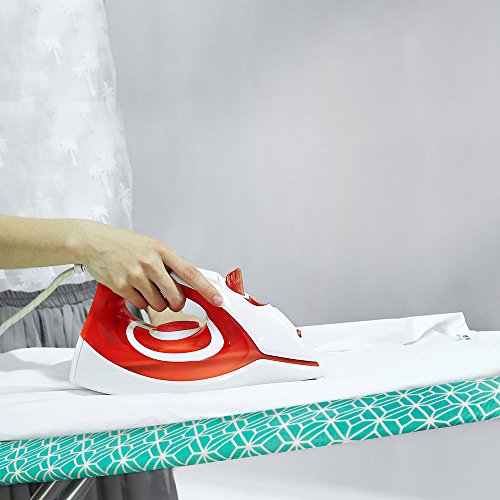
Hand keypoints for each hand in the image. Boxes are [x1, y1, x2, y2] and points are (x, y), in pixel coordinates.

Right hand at [70, 220, 222, 311]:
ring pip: (159, 304)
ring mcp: (135, 275)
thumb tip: (192, 282)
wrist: (94, 242)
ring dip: (156, 301)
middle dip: (176, 302)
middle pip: (176, 296)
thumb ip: (171, 263)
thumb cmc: (125, 244)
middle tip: (170, 296)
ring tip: (146, 286)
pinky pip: (141, 304)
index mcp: (163, 250)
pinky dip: (140, 301)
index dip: (207, 289)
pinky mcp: (121, 286)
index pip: (191, 272)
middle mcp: (150, 262)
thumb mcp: (153, 246)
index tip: (218, 299)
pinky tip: (133, 287)